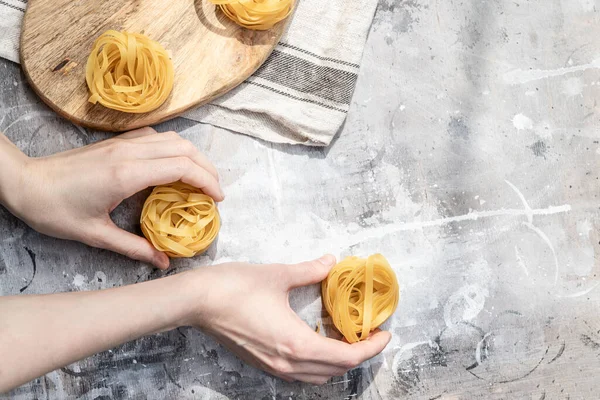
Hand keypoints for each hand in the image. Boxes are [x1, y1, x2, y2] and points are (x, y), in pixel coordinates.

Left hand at [2, 127, 222, 268]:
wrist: (25, 182)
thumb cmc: (55, 210)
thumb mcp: (96, 235)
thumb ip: (134, 248)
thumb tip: (163, 262)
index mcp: (126, 174)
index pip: (181, 167)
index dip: (206, 181)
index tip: (217, 199)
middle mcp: (129, 152)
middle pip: (184, 148)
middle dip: (207, 168)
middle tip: (215, 192)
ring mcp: (122, 143)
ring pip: (172, 138)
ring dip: (193, 156)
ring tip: (200, 178)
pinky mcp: (117, 142)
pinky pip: (156, 137)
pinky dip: (174, 149)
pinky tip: (174, 165)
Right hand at [185, 255, 391, 383]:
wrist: (197, 301)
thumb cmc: (235, 287)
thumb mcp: (278, 275)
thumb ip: (310, 270)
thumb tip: (331, 261)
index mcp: (297, 343)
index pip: (347, 356)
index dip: (371, 347)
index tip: (385, 333)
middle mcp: (288, 362)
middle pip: (335, 370)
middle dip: (359, 354)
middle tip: (369, 332)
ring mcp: (273, 366)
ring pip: (317, 375)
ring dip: (337, 360)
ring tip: (345, 336)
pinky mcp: (262, 362)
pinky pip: (300, 372)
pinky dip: (317, 361)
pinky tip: (317, 339)